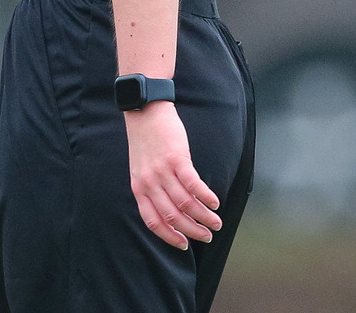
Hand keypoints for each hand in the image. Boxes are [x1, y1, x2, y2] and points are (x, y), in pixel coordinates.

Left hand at [124, 101, 221, 249]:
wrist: (145, 110)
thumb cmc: (145, 139)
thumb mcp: (140, 168)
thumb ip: (151, 188)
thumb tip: (170, 208)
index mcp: (139, 188)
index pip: (153, 222)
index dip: (170, 237)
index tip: (184, 245)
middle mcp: (150, 183)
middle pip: (173, 217)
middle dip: (192, 231)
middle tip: (207, 236)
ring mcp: (163, 171)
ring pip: (186, 204)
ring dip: (204, 217)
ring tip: (216, 222)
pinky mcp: (177, 158)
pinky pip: (194, 185)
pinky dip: (206, 197)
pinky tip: (215, 202)